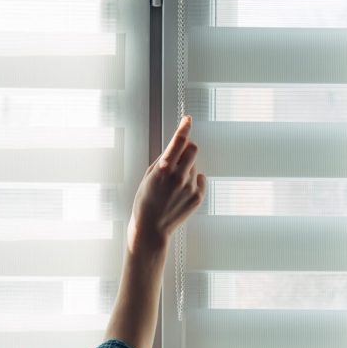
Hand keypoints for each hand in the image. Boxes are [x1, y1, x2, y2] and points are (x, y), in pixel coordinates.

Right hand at [127, 114, 204, 253]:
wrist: (151, 228)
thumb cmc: (145, 201)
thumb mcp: (148, 176)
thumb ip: (164, 160)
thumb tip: (177, 146)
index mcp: (164, 169)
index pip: (178, 141)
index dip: (184, 127)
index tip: (188, 119)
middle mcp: (179, 176)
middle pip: (193, 149)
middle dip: (187, 149)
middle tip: (179, 157)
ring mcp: (190, 187)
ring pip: (195, 166)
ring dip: (187, 169)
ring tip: (174, 184)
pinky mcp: (197, 197)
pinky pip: (200, 180)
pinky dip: (193, 182)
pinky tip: (181, 192)